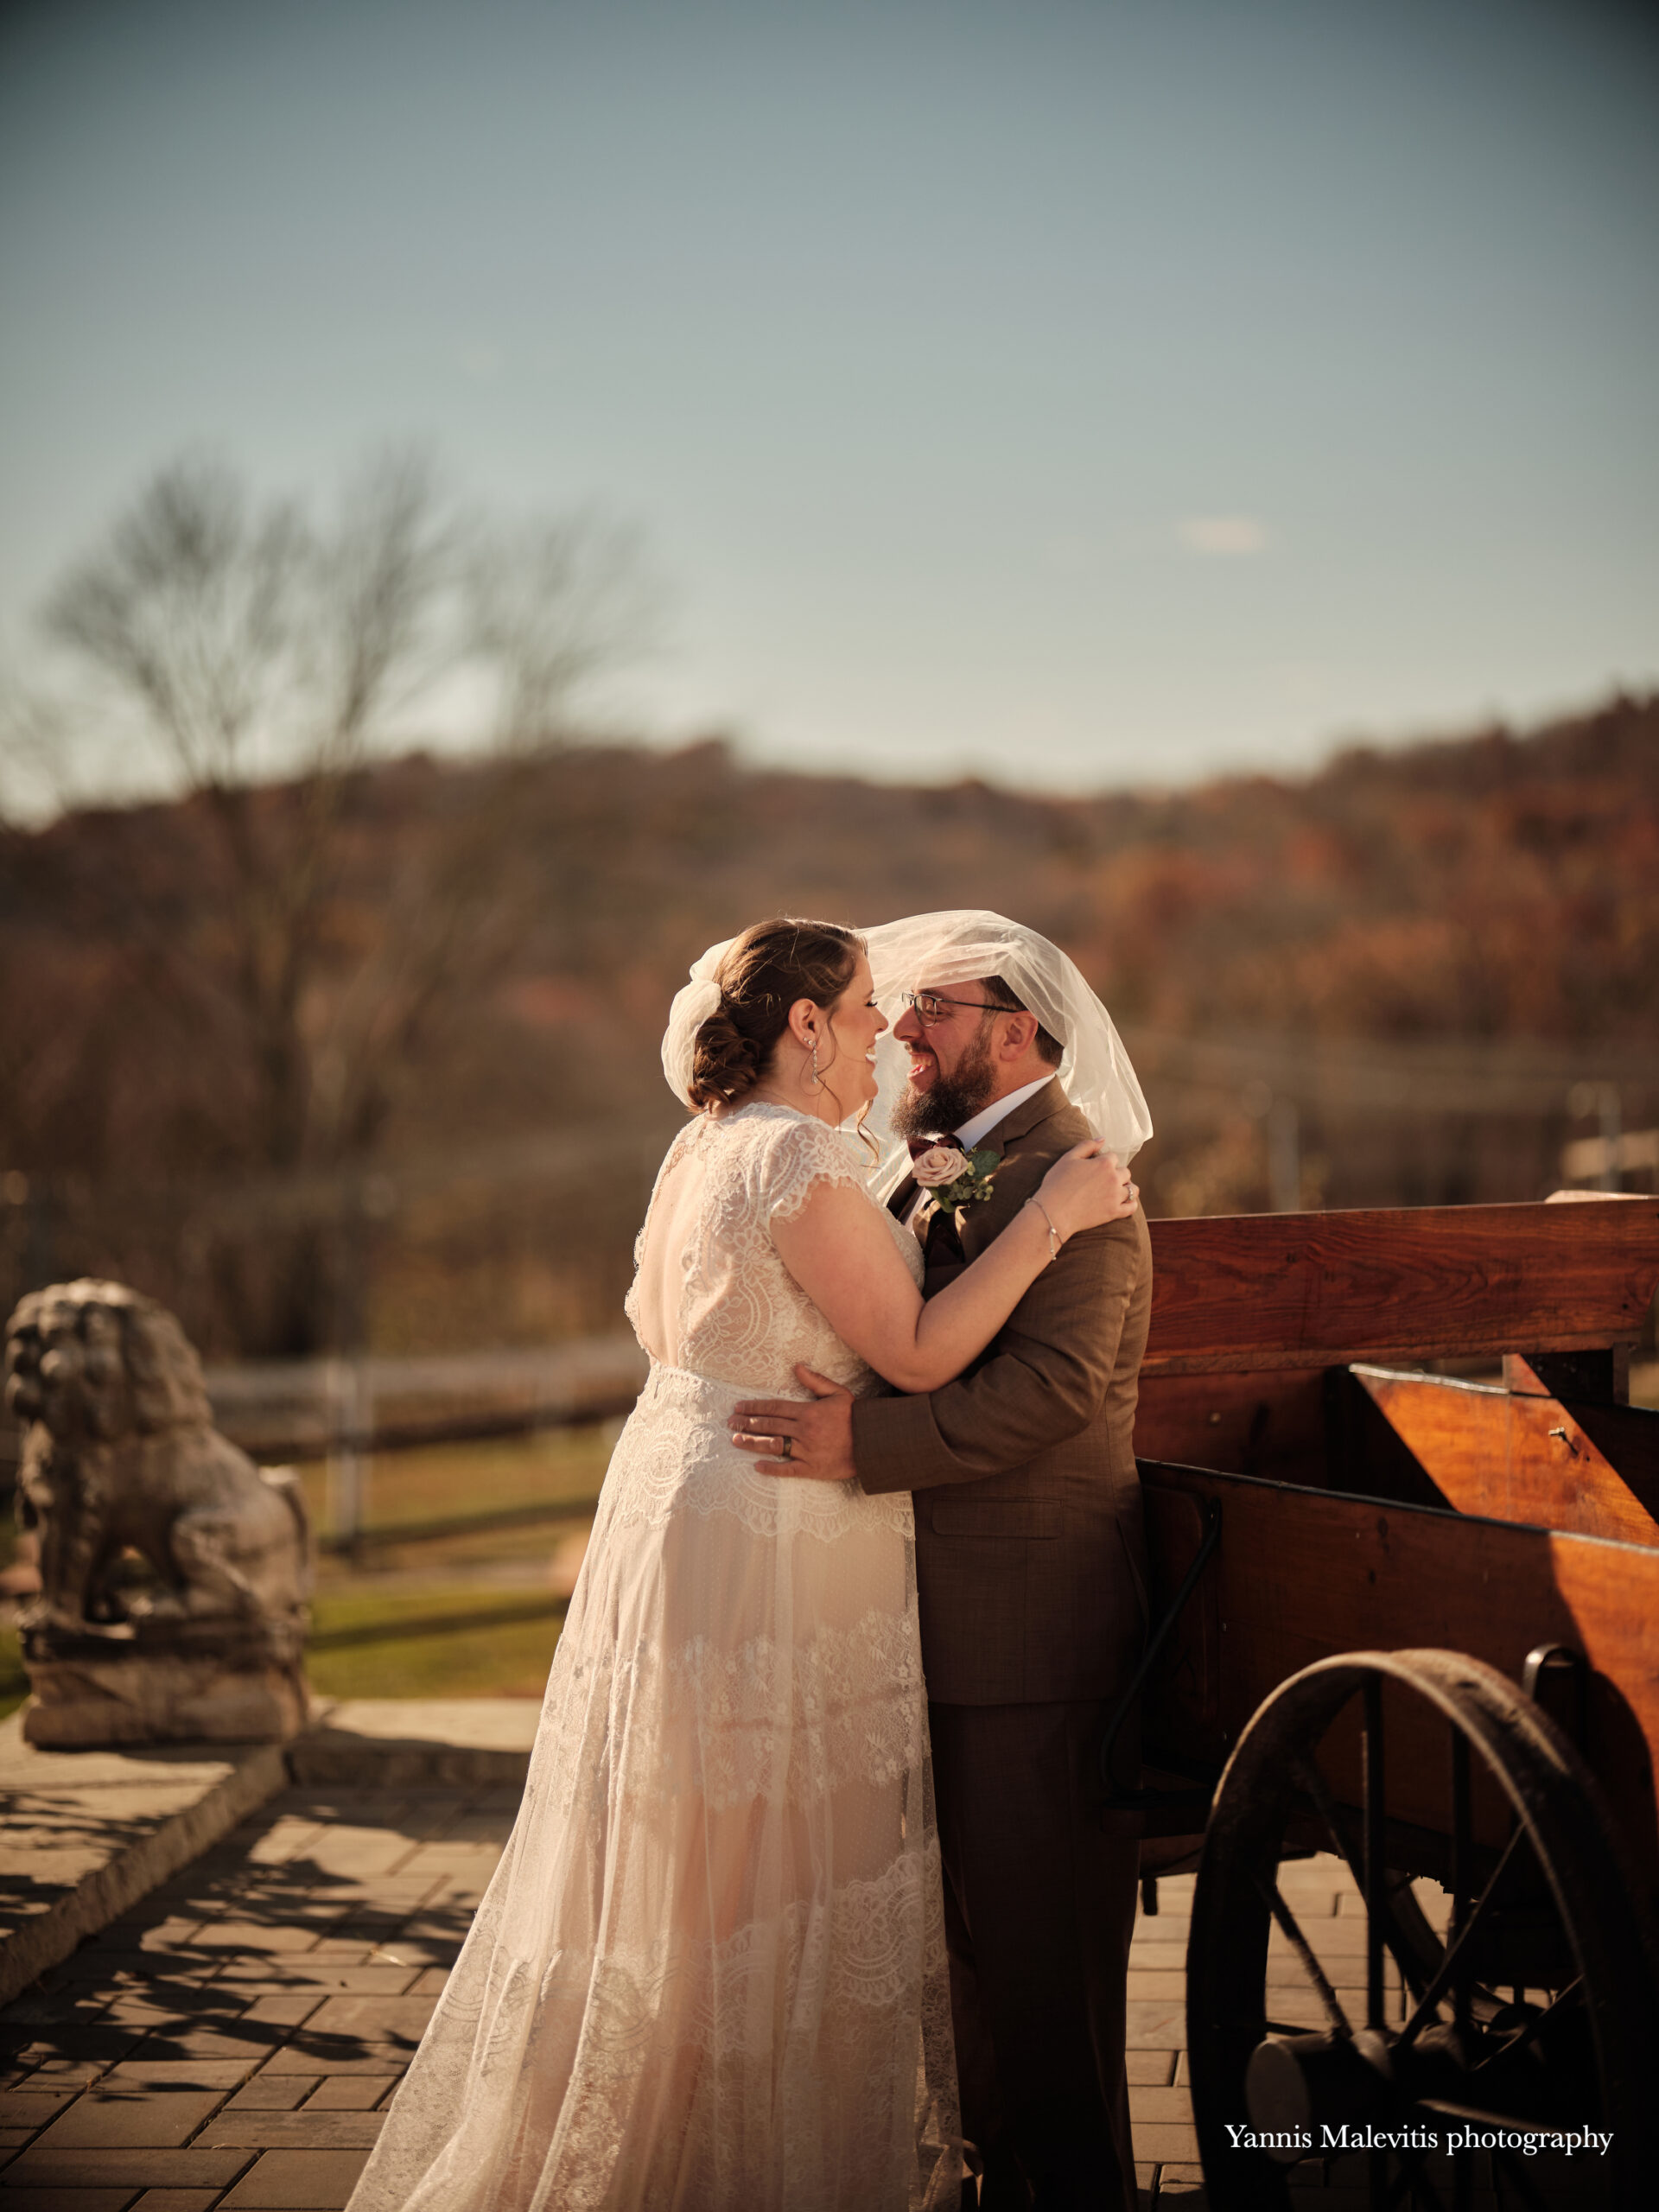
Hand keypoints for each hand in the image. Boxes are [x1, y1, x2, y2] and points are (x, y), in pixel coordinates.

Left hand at [729, 1366, 856, 1480]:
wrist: (873, 1443)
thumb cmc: (855, 1417)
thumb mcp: (838, 1393)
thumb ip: (815, 1381)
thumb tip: (796, 1367)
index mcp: (808, 1412)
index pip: (774, 1408)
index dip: (755, 1408)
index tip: (739, 1408)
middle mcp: (804, 1431)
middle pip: (769, 1426)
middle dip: (748, 1424)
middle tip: (730, 1423)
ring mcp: (807, 1451)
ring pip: (773, 1445)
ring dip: (752, 1443)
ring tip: (735, 1440)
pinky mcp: (812, 1469)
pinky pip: (788, 1470)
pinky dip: (772, 1469)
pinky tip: (757, 1466)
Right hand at [1036, 1142, 1136, 1238]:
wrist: (1053, 1212)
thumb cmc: (1057, 1183)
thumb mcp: (1068, 1158)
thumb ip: (1087, 1145)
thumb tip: (1102, 1139)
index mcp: (1104, 1163)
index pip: (1113, 1157)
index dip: (1104, 1161)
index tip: (1095, 1168)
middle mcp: (1113, 1178)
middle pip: (1125, 1172)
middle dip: (1117, 1174)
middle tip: (1103, 1180)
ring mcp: (1116, 1196)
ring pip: (1133, 1189)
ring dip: (1127, 1187)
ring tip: (1117, 1190)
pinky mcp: (1114, 1212)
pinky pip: (1132, 1207)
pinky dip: (1131, 1204)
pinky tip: (1125, 1202)